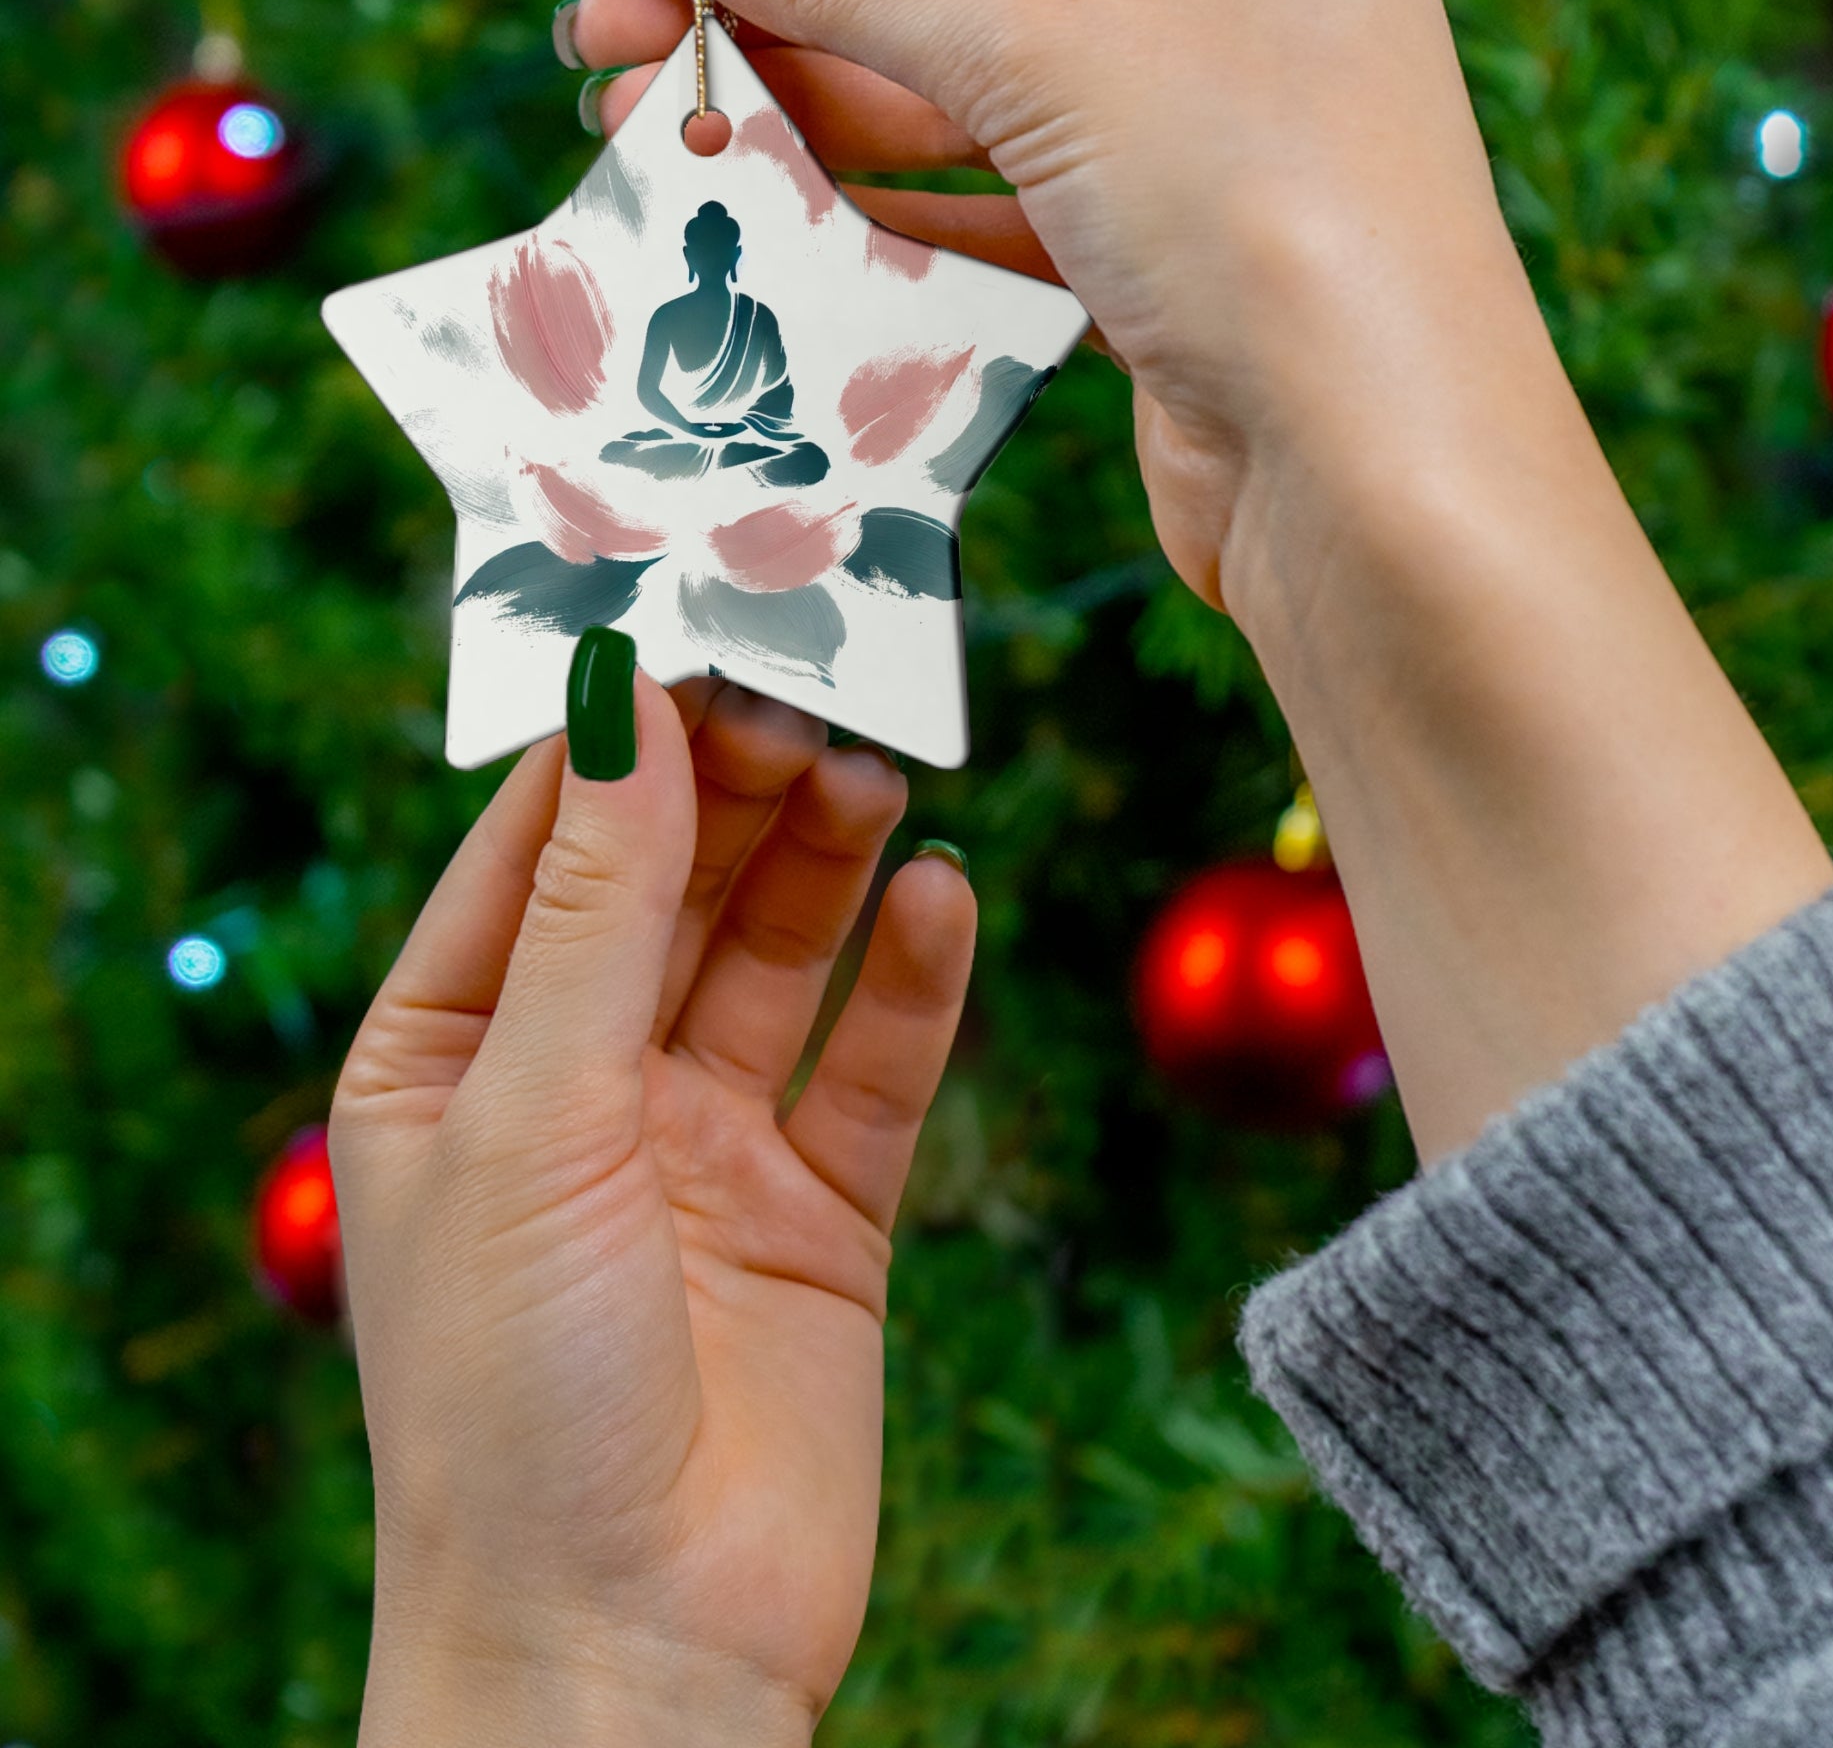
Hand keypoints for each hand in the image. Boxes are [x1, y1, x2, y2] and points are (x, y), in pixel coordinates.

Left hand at [330, 675, 973, 1744]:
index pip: (535, 851)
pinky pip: (874, 1066)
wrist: (632, 1653)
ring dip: (825, 861)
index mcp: (451, 1059)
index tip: (688, 625)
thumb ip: (593, 909)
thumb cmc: (514, 1397)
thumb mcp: (531, 1117)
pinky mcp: (821, 1213)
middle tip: (810, 689)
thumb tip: (621, 704)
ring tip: (875, 770)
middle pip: (670, 887)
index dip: (611, 741)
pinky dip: (912, 981)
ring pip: (777, 956)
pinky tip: (944, 898)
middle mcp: (578, 1089)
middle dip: (733, 788)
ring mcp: (705, 1148)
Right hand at [568, 0, 1524, 612]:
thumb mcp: (1053, 52)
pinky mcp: (1161, 259)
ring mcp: (1198, 131)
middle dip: (779, 2)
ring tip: (655, 127)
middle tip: (607, 39)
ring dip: (808, 110)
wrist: (1378, 489)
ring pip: (962, 94)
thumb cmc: (1268, 218)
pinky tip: (769, 205)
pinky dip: (882, 205)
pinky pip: (993, 204)